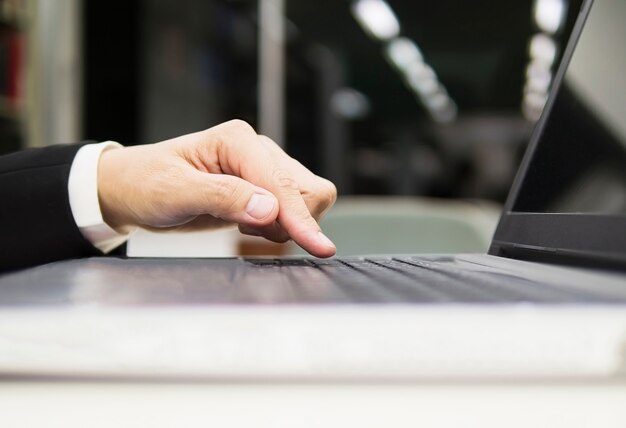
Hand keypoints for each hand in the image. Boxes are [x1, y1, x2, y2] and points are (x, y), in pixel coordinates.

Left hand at [97, 120, 336, 256]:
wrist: (130, 190)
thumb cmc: (145, 184)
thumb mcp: (175, 192)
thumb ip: (224, 198)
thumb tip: (269, 209)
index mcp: (237, 141)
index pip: (283, 183)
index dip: (299, 217)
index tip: (318, 246)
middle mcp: (256, 150)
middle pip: (308, 188)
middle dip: (294, 219)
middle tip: (251, 232)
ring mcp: (262, 170)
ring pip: (306, 200)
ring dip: (286, 224)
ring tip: (244, 228)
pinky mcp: (261, 189)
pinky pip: (292, 211)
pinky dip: (278, 228)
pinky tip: (246, 227)